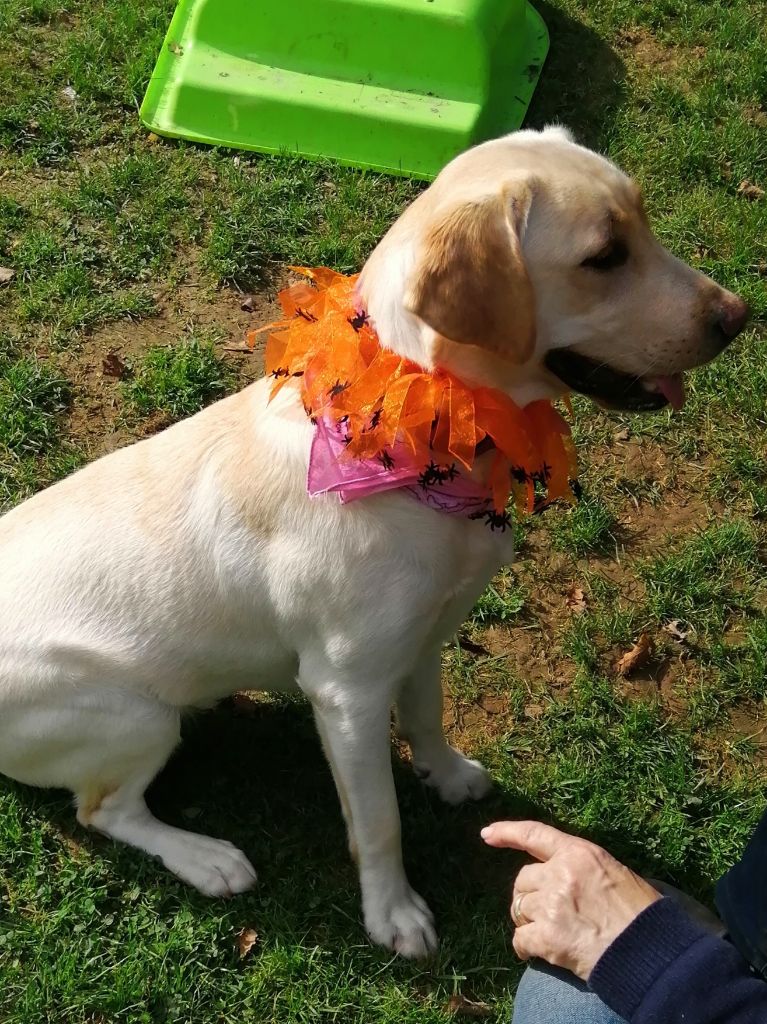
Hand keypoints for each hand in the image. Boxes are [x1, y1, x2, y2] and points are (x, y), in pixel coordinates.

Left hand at [481, 820, 660, 979]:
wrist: (650, 951)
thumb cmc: (641, 913)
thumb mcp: (613, 873)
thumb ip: (582, 868)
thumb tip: (560, 874)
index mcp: (579, 852)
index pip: (535, 834)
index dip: (507, 832)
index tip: (487, 834)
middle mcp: (560, 873)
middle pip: (523, 880)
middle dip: (529, 896)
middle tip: (547, 913)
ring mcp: (552, 904)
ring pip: (520, 909)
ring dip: (530, 922)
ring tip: (554, 933)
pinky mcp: (548, 937)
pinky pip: (520, 939)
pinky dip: (526, 947)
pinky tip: (539, 952)